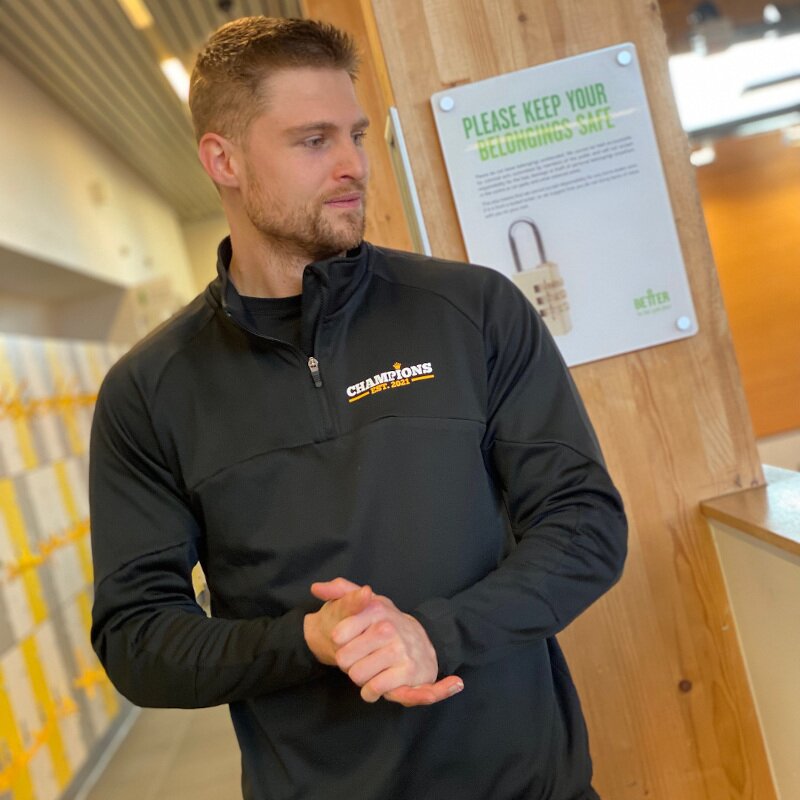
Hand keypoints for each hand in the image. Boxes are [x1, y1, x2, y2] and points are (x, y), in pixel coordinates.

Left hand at [309, 578, 463, 706]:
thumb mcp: (365, 601)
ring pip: (357, 675)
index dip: (340, 643)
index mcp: (374, 608)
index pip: (338, 636)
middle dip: (349, 662)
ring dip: (360, 677)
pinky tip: (378, 682)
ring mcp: (399, 650)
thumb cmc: (383, 623)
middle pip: (344, 659)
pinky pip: (373, 688)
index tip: (350, 639)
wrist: (420, 643)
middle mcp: (388, 628)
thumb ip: (339, 591)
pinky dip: (370, 691)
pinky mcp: (408, 671)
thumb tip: (316, 588)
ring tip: (372, 667)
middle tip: (363, 655)